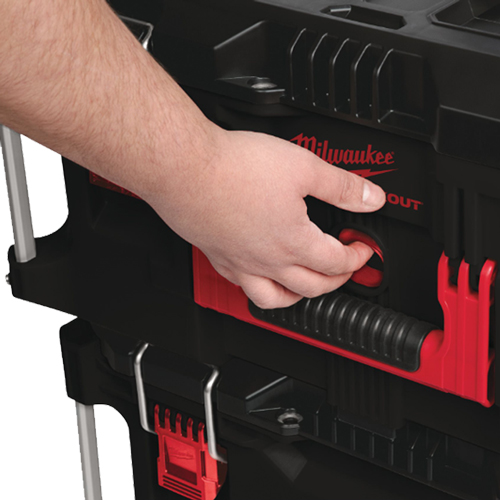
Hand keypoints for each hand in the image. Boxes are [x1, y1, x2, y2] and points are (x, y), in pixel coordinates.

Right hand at [145, 127, 385, 308]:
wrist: (186, 169)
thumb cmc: (235, 169)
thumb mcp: (303, 167)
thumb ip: (341, 186)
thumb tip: (371, 198)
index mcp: (293, 241)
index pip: (336, 262)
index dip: (357, 257)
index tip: (362, 249)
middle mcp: (267, 260)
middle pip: (311, 286)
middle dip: (336, 280)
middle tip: (344, 269)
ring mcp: (240, 263)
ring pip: (274, 298)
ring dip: (297, 297)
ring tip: (306, 287)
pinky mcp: (217, 257)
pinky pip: (242, 286)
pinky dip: (258, 287)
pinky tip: (257, 274)